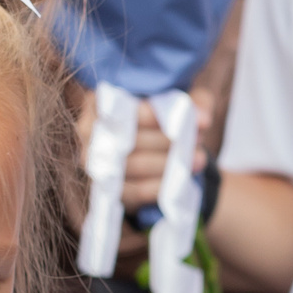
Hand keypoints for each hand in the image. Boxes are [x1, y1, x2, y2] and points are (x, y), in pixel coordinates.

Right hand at [73, 86, 214, 268]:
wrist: (157, 153)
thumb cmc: (165, 118)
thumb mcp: (182, 104)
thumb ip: (195, 102)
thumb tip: (203, 118)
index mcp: (100, 101)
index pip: (122, 107)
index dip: (155, 114)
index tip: (190, 118)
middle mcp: (89, 130)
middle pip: (130, 136)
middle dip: (169, 139)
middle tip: (199, 139)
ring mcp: (92, 162)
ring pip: (135, 164)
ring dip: (170, 163)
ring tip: (199, 159)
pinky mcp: (105, 189)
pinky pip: (134, 190)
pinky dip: (161, 186)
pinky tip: (181, 181)